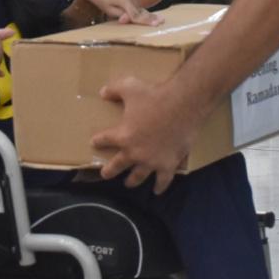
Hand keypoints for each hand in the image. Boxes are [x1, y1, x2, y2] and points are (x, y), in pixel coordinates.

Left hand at [79, 0, 161, 25]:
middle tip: (159, 21)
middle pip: (139, 8)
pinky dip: (134, 2)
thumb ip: (122, 15)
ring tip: (126, 10)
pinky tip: (127, 4)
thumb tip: (133, 19)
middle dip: (142, 16)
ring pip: (138, 2)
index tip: (158, 24)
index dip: (146, 21)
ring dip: (137, 9)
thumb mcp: (109, 10)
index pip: (136, 13)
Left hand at [91, 76, 196, 193]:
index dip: (98, 141)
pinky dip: (160, 187)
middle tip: (105, 174)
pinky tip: (157, 190)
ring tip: (129, 183)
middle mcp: (134, 153)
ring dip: (132, 181)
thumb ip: (114, 90)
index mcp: (122, 135)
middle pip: (117, 165)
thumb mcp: (130, 87)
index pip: (104, 140)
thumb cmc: (155, 95)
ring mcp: (151, 161)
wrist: (183, 104)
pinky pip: (163, 180)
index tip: (95, 143)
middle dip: (109, 170)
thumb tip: (102, 92)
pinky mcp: (168, 165)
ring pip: (138, 176)